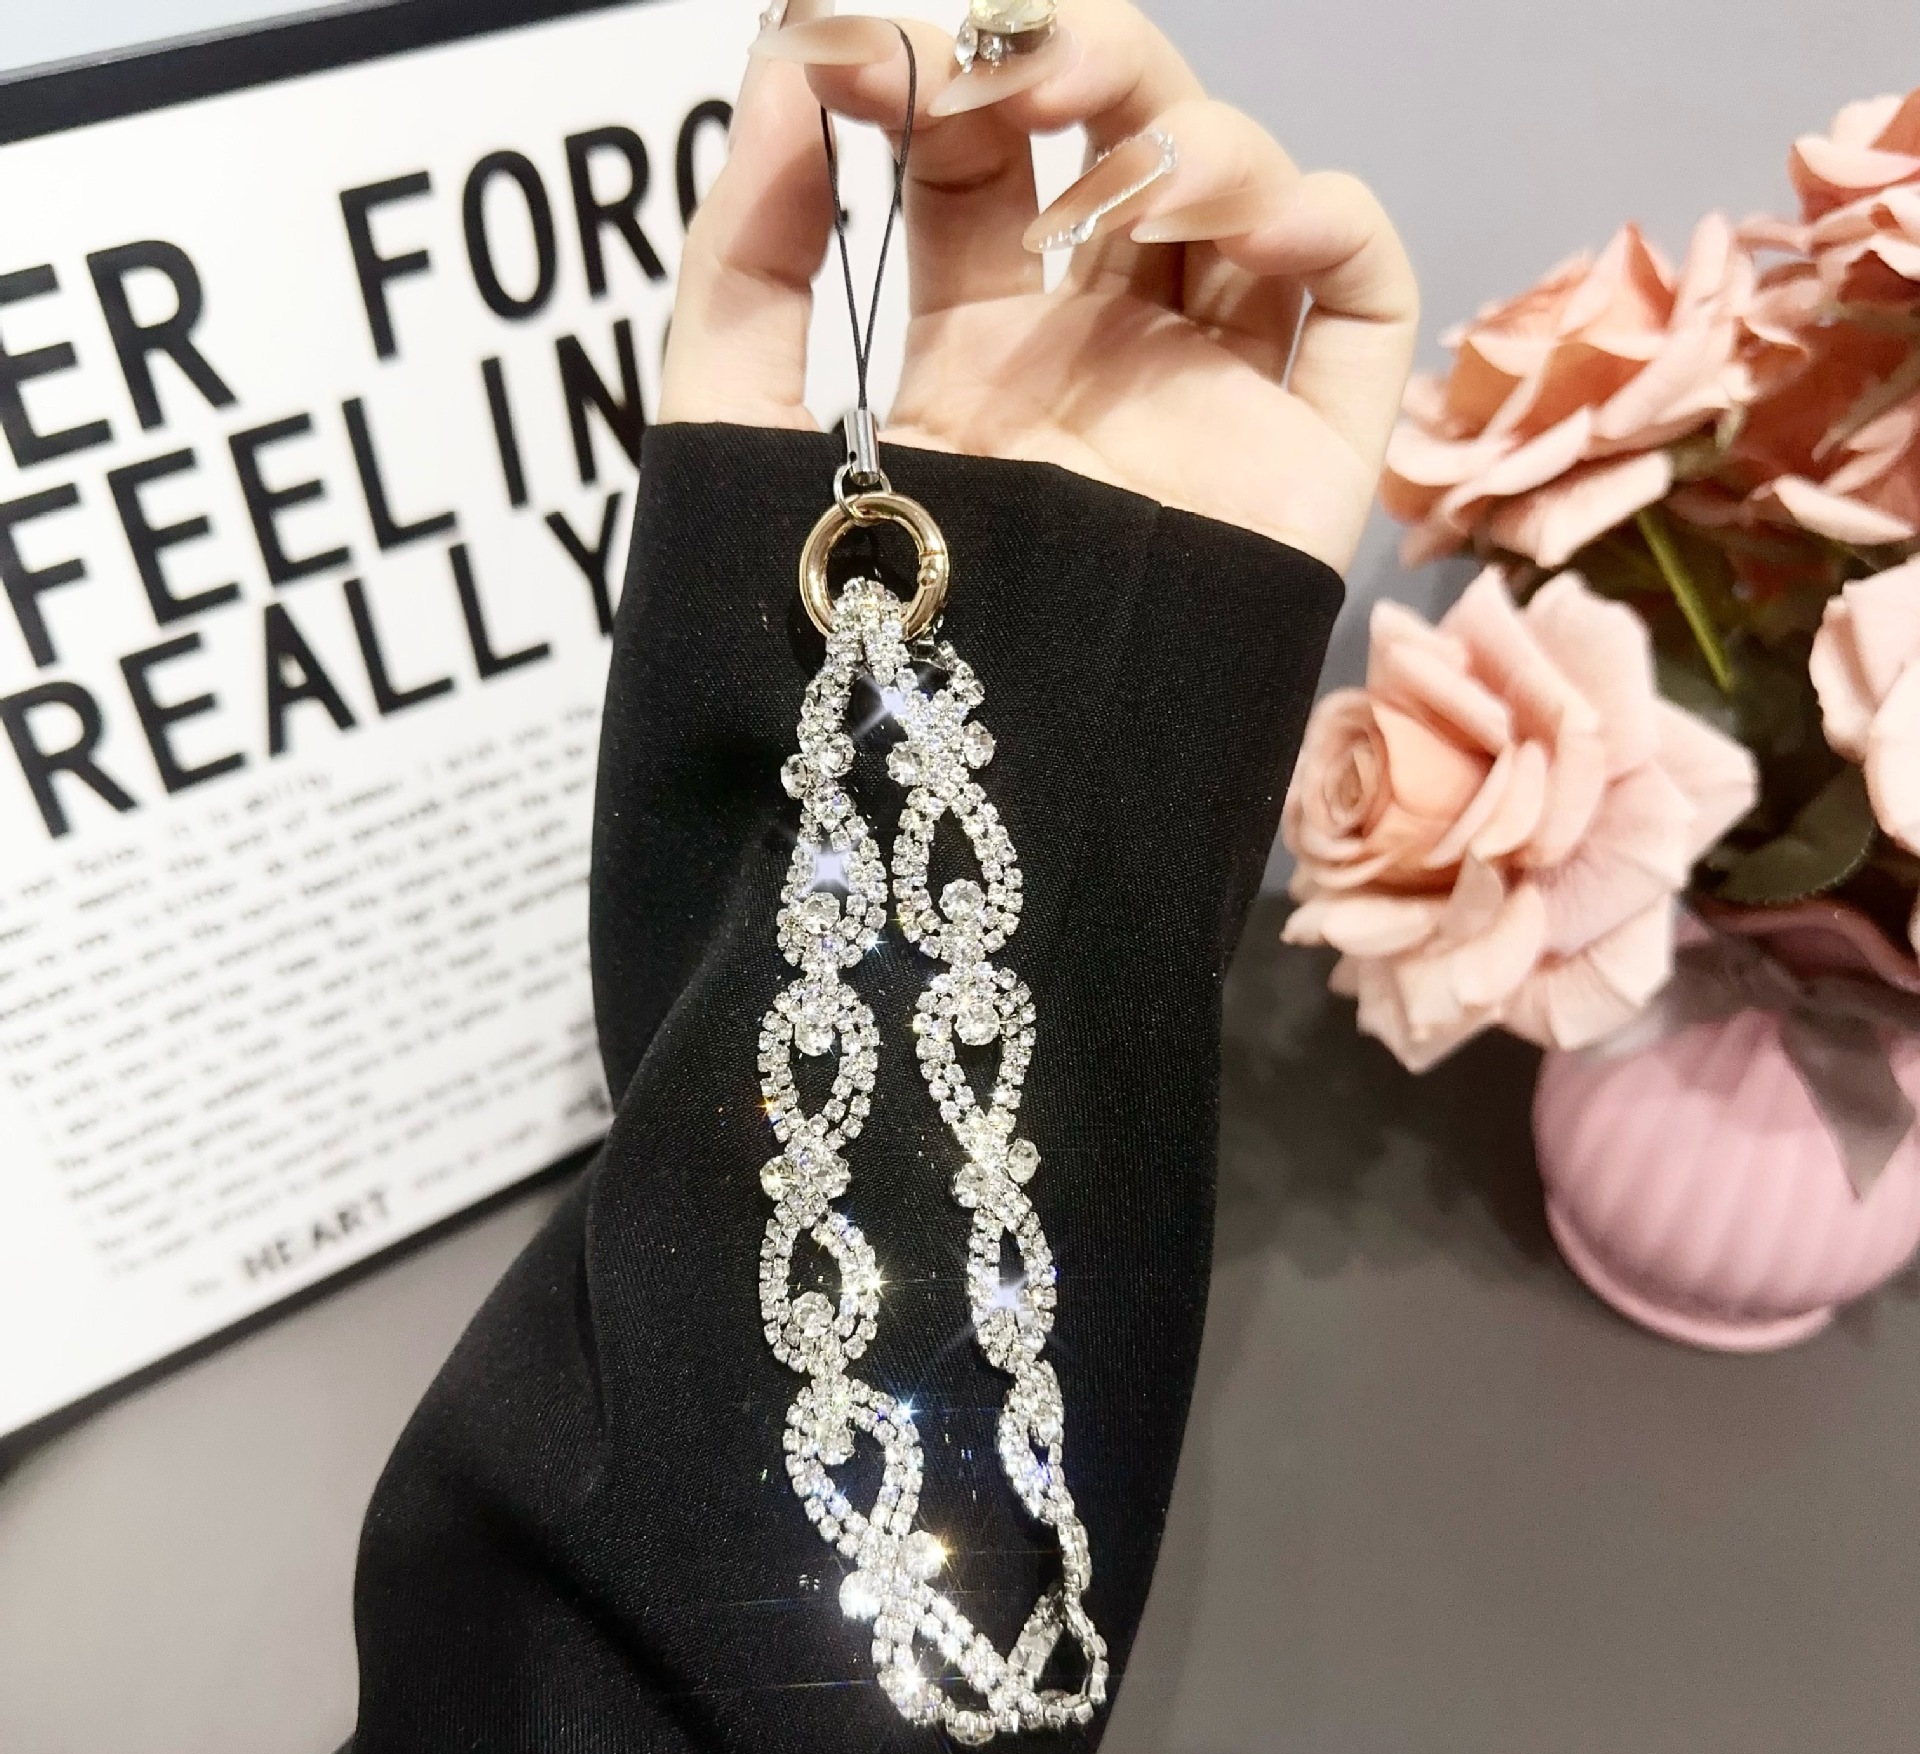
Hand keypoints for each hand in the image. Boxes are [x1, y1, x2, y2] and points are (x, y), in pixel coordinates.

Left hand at [662, 0, 1416, 574]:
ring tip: (1108, 196)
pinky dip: (1326, 222)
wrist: (940, 814)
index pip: (979, 153)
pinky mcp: (1296, 462)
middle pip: (1121, 139)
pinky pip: (1362, 305)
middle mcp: (1095, 354)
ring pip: (1243, 196)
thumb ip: (744, 252)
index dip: (938, 74)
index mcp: (970, 343)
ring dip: (1190, 136)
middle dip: (1073, 63)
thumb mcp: (734, 433)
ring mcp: (1202, 397)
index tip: (874, 57)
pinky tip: (1238, 232)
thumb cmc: (833, 646)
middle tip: (1007, 75)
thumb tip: (791, 54)